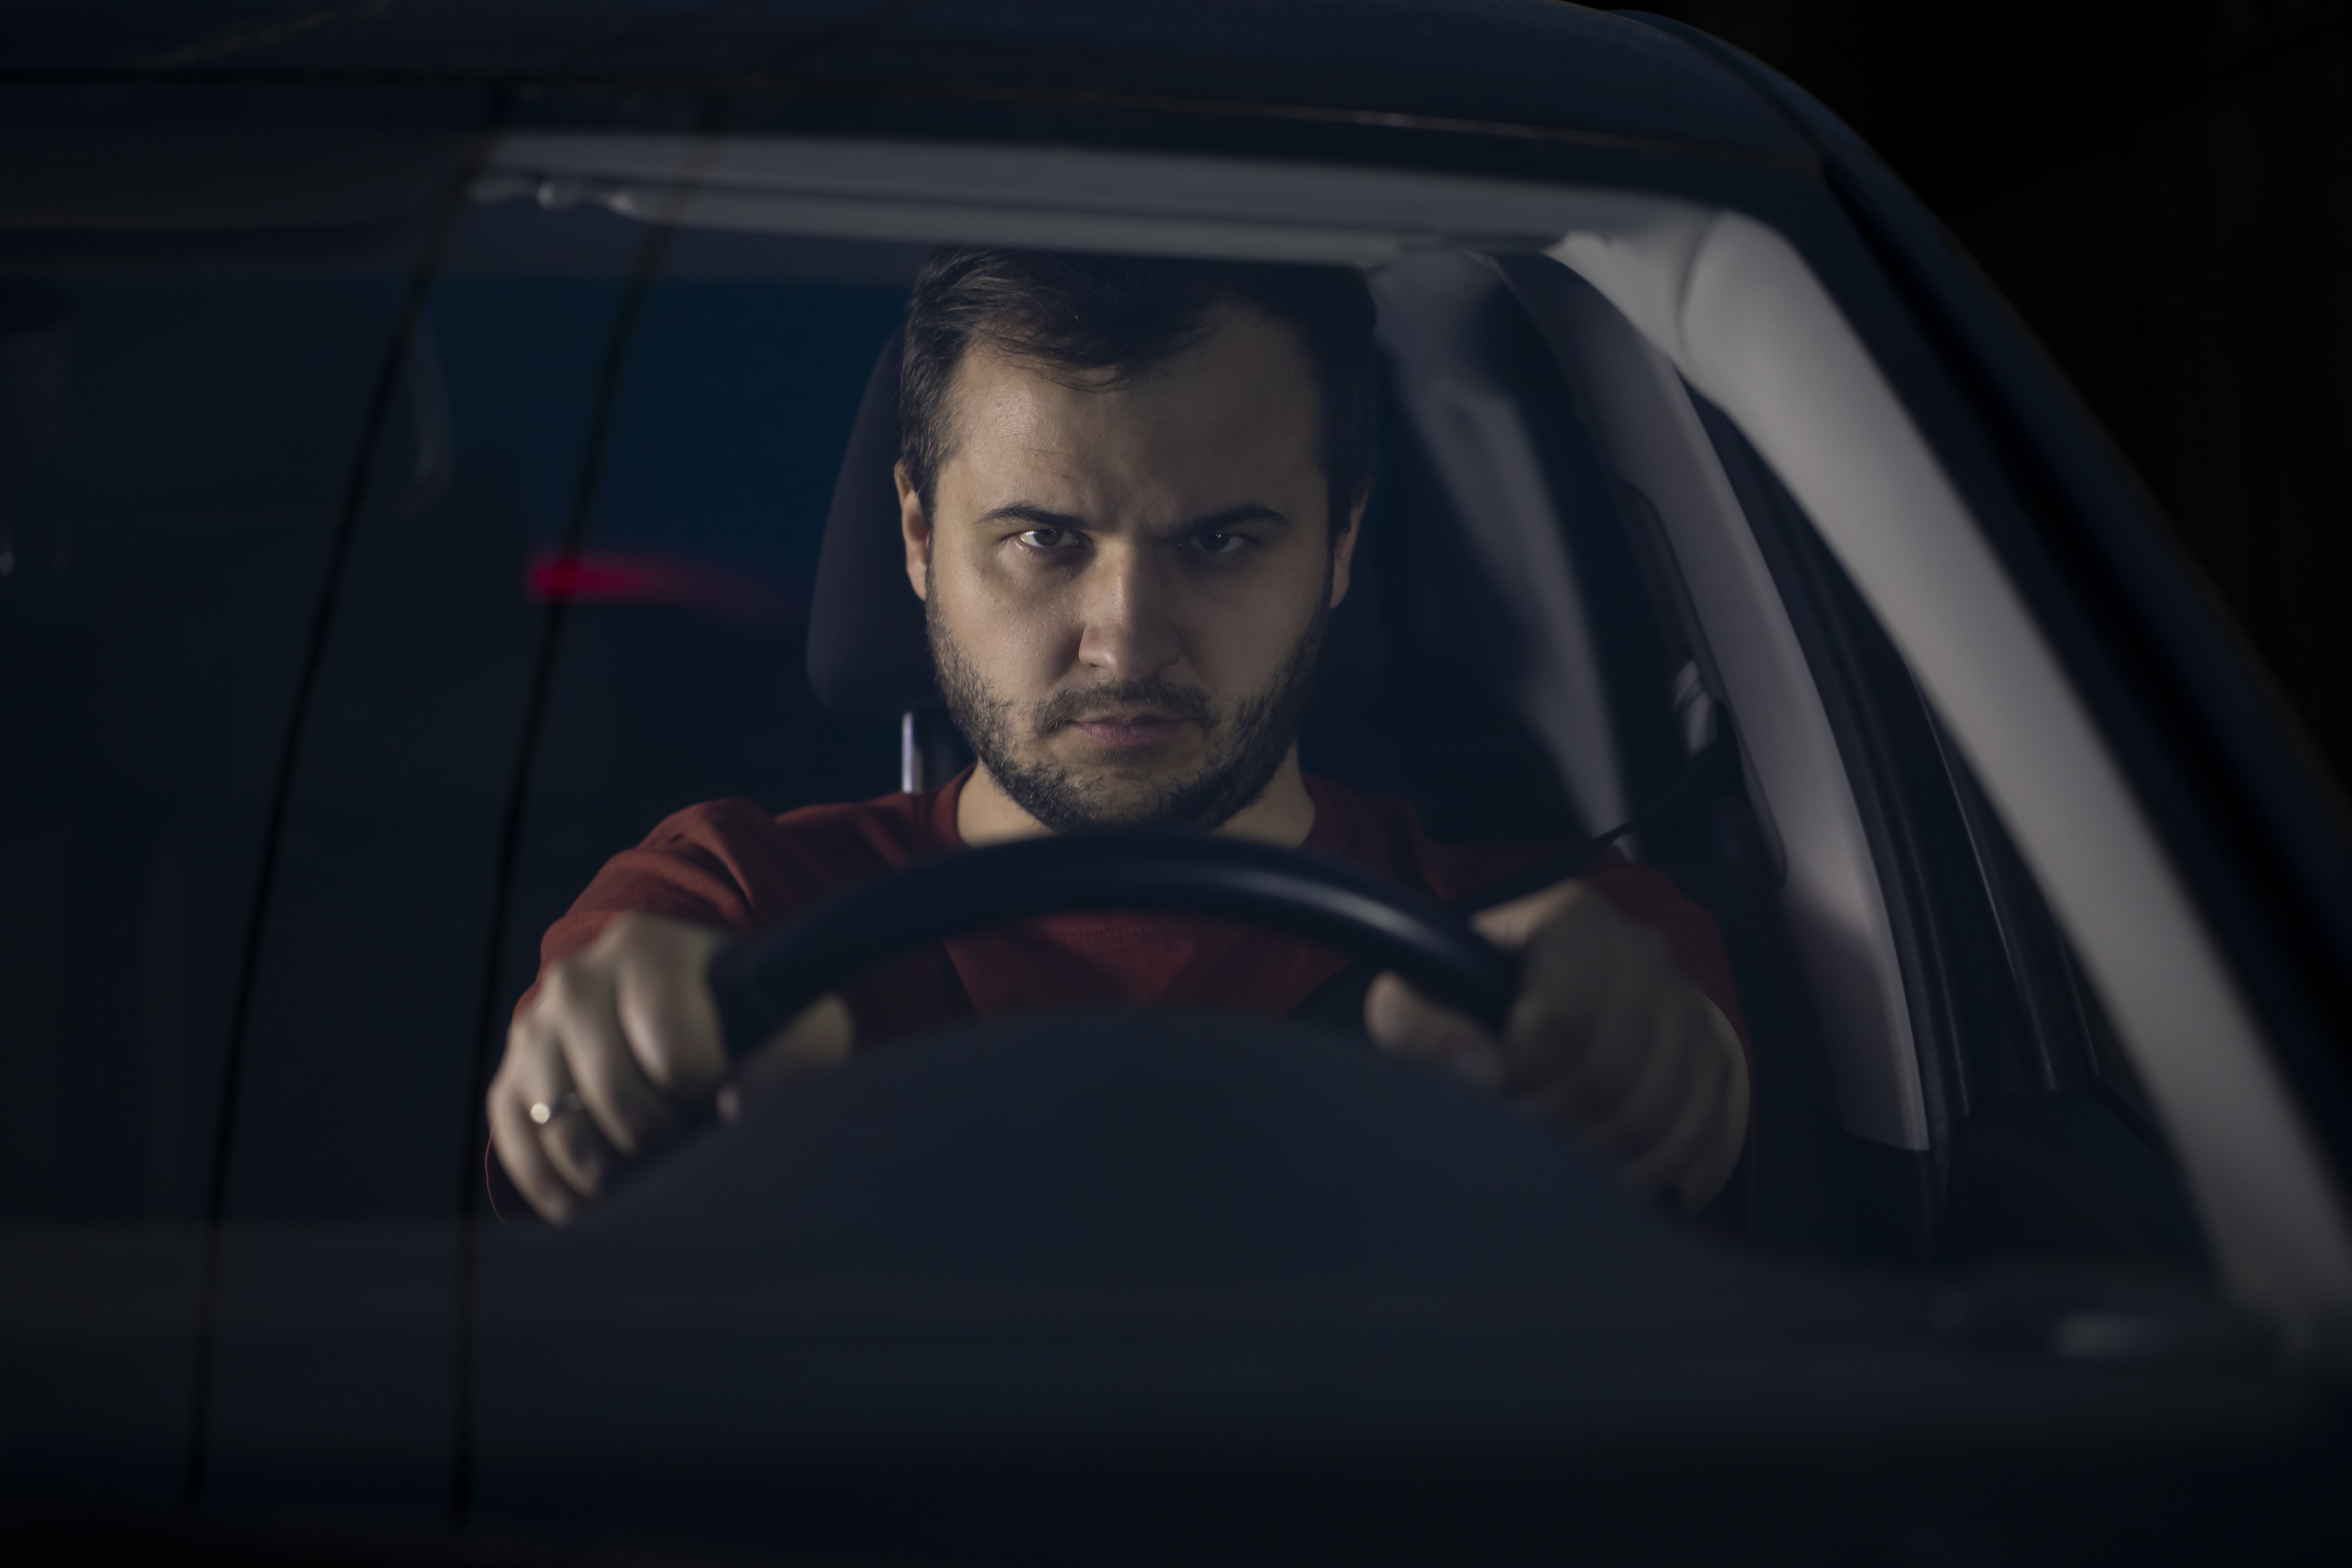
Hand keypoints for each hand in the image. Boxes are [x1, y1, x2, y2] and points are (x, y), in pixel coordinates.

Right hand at [487, 912, 853, 1223]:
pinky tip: (598, 1201)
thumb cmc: (752, 1020)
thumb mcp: (798, 1024)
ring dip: (611, 1171)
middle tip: (686, 1143)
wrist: (681, 1011)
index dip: (705, 1093)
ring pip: (561, 1125)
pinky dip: (557, 1189)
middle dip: (659, 1137)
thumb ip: (790, 1060)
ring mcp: (533, 1027)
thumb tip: (734, 1109)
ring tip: (650, 1173)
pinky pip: (518, 1147)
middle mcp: (577, 977)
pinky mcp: (508, 1078)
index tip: (722, 1097)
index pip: (672, 1047)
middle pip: (613, 1090)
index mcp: (650, 948)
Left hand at [1365, 881, 1748, 1213]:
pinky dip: (1646, 1174)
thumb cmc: (1483, 995)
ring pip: (1653, 1113)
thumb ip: (1417, 1016)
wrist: (1566, 996)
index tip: (1487, 1102)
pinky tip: (1601, 1183)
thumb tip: (1457, 1060)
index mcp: (1575, 921)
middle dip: (1551, 1128)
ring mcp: (1689, 1010)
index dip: (1519, 1075)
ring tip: (1546, 1176)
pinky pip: (1694, 1135)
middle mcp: (1644, 954)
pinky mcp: (1717, 1062)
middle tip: (1510, 1154)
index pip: (1561, 1016)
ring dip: (1595, 1162)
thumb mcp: (1432, 990)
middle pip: (1608, 1071)